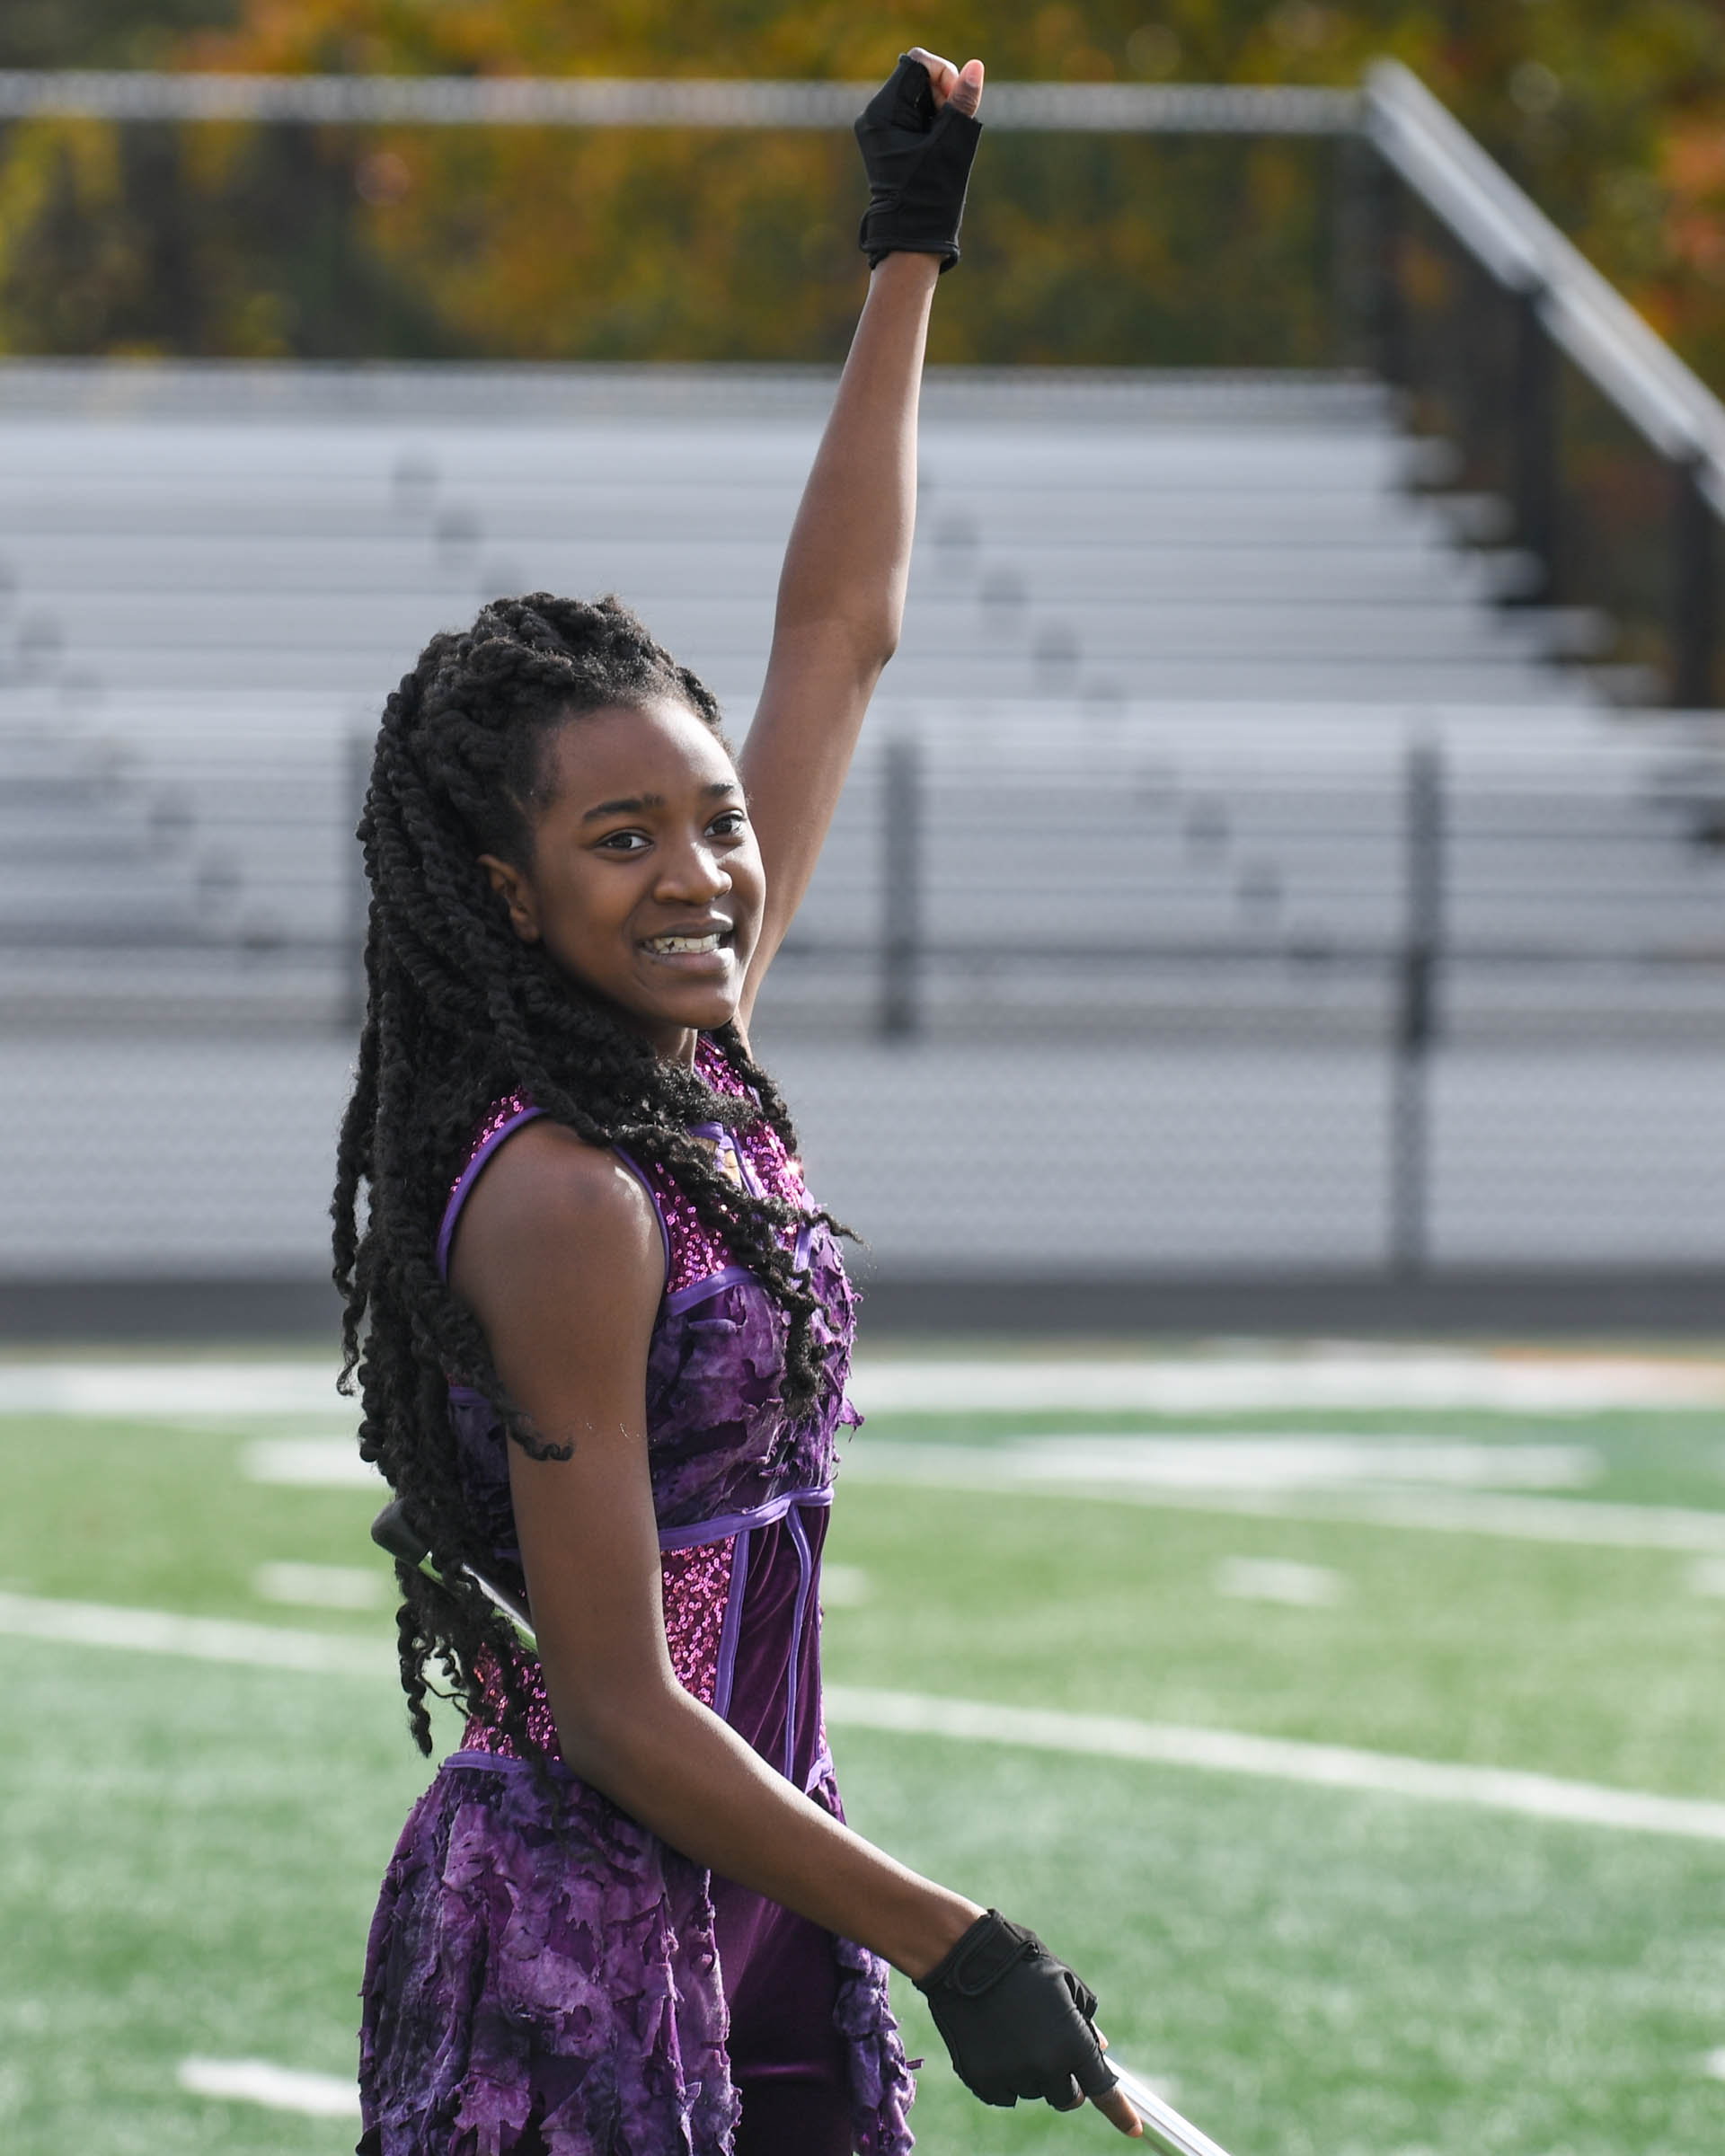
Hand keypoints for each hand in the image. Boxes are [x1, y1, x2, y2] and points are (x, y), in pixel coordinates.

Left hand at [854, 49, 985, 271]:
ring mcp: (880, 129)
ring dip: (940, 112)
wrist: (911, 240)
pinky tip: (935, 150)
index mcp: (882, 113)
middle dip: (942, 96)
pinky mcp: (889, 142)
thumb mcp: (952, 143)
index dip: (944, 75)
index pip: (917, 64)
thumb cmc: (931, 195)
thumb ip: (963, 102)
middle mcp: (874, 116)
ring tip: (942, 144)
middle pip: (917, 78)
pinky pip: (915, 116)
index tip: (953, 106)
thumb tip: (975, 66)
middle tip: (949, 129)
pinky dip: (932, 125)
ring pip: (919, 97)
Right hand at [914, 1910, 1143, 2135]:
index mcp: (1072, 2043)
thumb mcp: (1065, 1982)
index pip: (1103, 2090)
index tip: (1134, 2130)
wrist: (966, 1958)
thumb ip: (1086, 2019)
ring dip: (1030, 2072)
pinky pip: (1003, 2093)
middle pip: (1067, 2097)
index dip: (1120, 2113)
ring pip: (1033, 2092)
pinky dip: (1004, 2075)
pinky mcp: (983, 2080)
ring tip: (1013, 2030)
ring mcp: (1013, 2076)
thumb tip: (1100, 2048)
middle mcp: (1046, 2067)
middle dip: (1065, 2079)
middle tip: (1049, 2047)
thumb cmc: (1022, 1963)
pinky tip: (995, 2041)